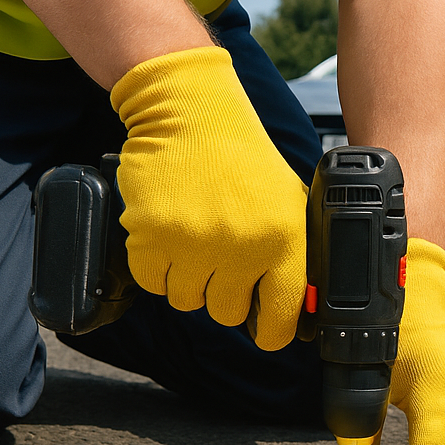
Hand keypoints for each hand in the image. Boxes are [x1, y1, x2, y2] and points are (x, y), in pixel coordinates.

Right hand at [111, 47, 307, 350]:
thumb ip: (290, 256)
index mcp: (283, 240)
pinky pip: (151, 282)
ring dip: (187, 278)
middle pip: (226, 313)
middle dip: (222, 292)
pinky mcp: (152, 236)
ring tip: (193, 238)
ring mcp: (194, 243)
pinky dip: (156, 266)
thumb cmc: (242, 159)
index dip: (271, 332)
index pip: (280, 316)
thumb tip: (293, 311)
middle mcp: (241, 247)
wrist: (191, 112)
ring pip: (186, 300)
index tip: (265, 332)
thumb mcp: (286, 203)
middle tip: (219, 258)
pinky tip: (168, 235)